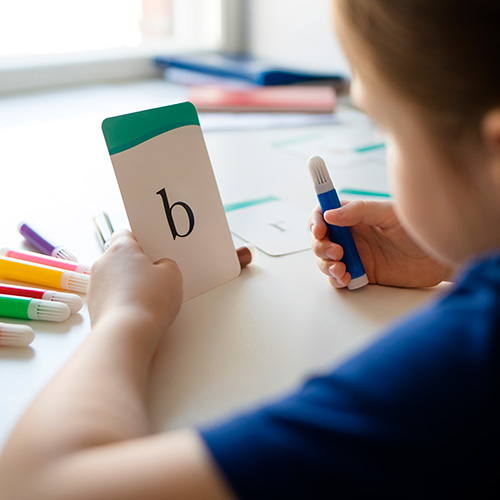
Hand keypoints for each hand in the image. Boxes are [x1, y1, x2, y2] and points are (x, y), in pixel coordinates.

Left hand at [88, 229, 182, 336]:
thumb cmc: (149, 301)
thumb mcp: (172, 275)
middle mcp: (103, 264)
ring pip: (115, 279)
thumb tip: (160, 268)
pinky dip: (122, 302)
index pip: (126, 233)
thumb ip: (167, 264)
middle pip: (120, 258)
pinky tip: (138, 312)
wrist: (127, 334)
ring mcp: (95, 286)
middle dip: (137, 266)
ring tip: (149, 299)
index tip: (152, 250)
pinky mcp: (94, 307)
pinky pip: (111, 298)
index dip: (140, 240)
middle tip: (156, 277)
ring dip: (129, 285)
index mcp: (121, 249)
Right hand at [309, 200, 452, 288]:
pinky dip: (336, 280)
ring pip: (325, 260)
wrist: (438, 258)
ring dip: (326, 265)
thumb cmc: (417, 231)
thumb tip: (331, 214)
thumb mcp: (388, 214)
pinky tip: (346, 278)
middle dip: (321, 247)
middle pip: (320, 240)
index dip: (316, 221)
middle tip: (337, 252)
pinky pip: (338, 278)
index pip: (323, 214)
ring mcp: (354, 255)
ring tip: (341, 268)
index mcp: (354, 216)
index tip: (319, 230)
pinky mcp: (360, 274)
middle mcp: (351, 235)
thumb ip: (359, 211)